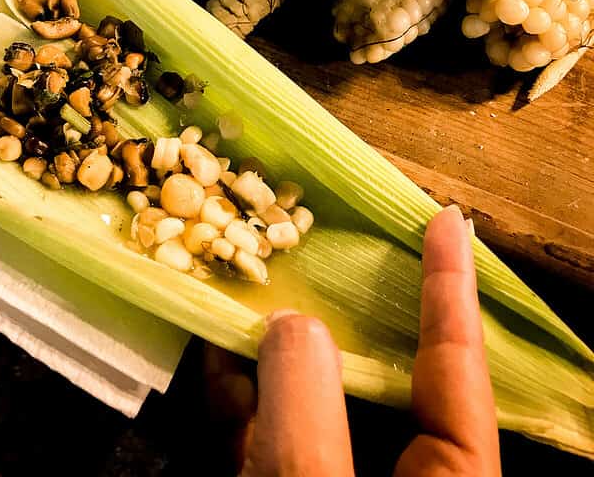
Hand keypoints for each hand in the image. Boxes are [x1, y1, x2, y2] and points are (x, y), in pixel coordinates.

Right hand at [236, 205, 499, 475]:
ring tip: (252, 279)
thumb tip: (290, 323)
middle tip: (327, 240)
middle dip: (341, 308)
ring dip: (273, 346)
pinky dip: (240, 394)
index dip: (450, 285)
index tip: (447, 219)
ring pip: (311, 402)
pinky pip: (262, 436)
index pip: (457, 366)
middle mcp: (397, 476)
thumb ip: (305, 403)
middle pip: (378, 373)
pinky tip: (214, 348)